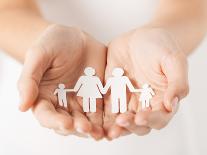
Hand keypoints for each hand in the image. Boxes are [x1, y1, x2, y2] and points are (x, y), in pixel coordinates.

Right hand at [18, 24, 105, 139]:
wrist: (76, 38)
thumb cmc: (53, 43)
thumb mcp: (38, 55)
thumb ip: (29, 79)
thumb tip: (22, 106)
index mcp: (45, 97)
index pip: (47, 116)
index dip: (55, 122)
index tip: (66, 124)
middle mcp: (63, 104)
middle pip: (69, 123)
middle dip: (78, 128)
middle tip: (87, 129)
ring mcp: (81, 102)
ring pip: (87, 121)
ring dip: (94, 129)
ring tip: (102, 132)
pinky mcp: (97, 98)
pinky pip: (103, 111)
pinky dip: (107, 119)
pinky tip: (114, 122)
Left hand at [104, 27, 188, 139]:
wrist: (141, 37)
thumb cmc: (161, 47)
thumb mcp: (174, 60)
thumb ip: (177, 82)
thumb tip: (172, 105)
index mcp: (162, 99)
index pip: (159, 118)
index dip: (150, 120)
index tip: (140, 118)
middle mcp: (144, 104)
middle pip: (137, 124)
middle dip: (129, 126)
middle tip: (120, 122)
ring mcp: (126, 99)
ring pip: (120, 120)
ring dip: (113, 127)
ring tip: (105, 130)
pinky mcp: (111, 93)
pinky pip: (105, 106)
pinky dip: (100, 114)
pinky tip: (93, 117)